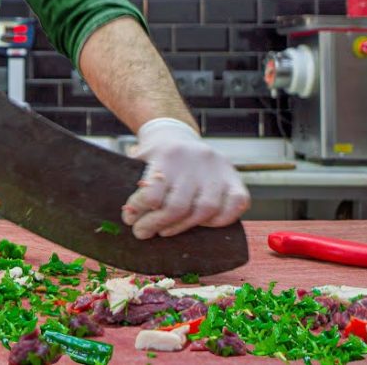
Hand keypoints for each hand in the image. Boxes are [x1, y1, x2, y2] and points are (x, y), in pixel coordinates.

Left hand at [121, 118, 249, 238]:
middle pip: (178, 206)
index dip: (140, 209)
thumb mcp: (139, 160)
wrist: (176, 133)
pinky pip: (237, 204)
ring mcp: (218, 169)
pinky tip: (202, 224)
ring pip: (206, 210)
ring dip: (183, 227)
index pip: (153, 192)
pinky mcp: (235, 178)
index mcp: (168, 154)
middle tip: (143, 232)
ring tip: (166, 230)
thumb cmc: (156, 156)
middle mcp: (196, 160)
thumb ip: (134, 184)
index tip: (130, 219)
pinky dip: (221, 220)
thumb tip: (131, 218)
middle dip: (157, 224)